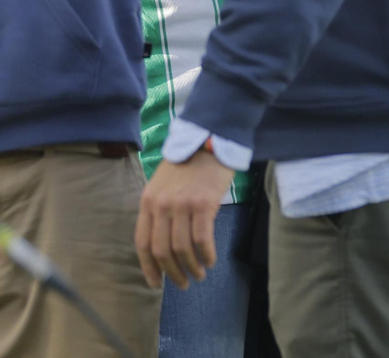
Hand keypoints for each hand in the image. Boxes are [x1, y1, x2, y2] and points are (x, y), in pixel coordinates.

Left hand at [136, 151, 234, 288]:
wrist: (210, 140)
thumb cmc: (188, 164)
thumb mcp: (163, 185)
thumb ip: (159, 210)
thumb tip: (163, 242)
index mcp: (147, 202)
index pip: (143, 244)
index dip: (149, 268)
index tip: (156, 284)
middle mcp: (161, 206)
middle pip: (162, 250)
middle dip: (172, 272)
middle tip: (183, 284)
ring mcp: (182, 205)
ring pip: (182, 248)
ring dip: (191, 267)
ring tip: (199, 275)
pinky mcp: (204, 204)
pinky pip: (202, 239)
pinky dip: (207, 254)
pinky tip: (211, 260)